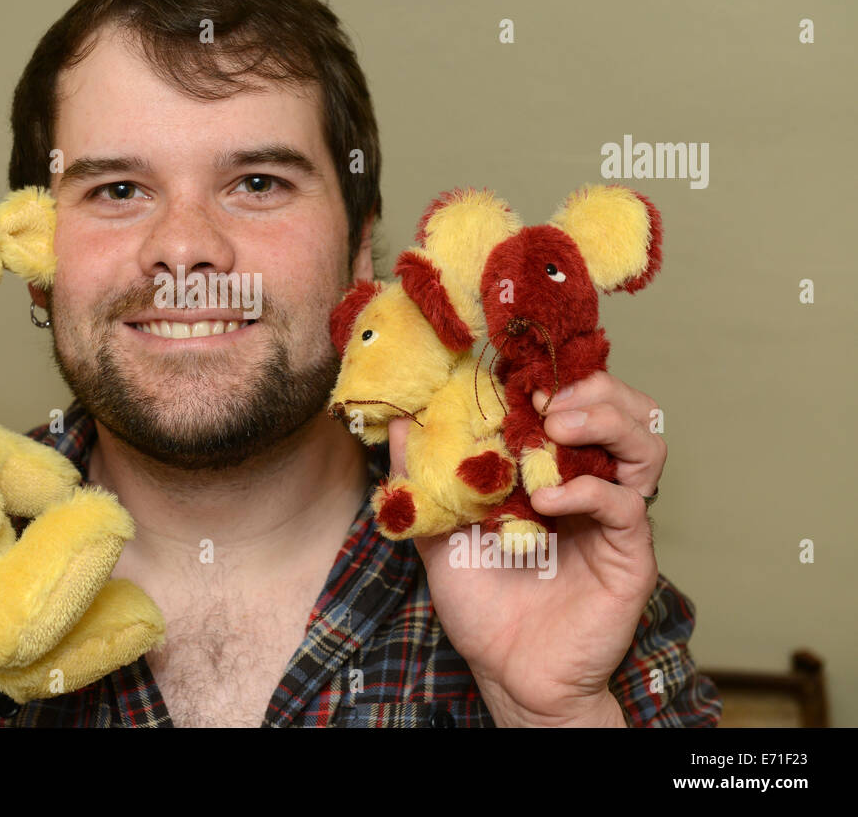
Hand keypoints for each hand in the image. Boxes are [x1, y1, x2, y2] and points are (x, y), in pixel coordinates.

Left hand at [395, 371, 664, 725]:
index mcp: (551, 466)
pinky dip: (588, 490)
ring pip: (645, 443)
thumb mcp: (436, 528)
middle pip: (623, 407)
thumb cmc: (480, 602)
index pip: (573, 399)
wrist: (508, 671)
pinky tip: (548, 498)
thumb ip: (419, 475)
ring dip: (604, 421)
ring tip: (555, 428)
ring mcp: (614, 516)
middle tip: (543, 398)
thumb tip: (397, 421)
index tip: (513, 370)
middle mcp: (591, 482)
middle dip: (589, 389)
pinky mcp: (629, 553)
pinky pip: (625, 505)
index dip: (552, 375)